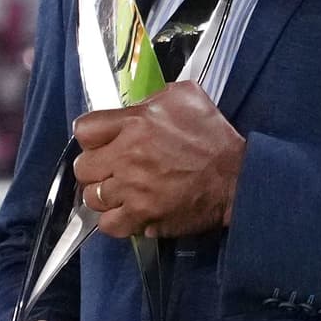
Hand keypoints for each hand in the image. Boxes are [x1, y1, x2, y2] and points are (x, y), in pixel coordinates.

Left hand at [71, 81, 244, 239]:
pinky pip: (108, 224)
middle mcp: (128, 155)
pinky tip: (127, 212)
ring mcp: (133, 188)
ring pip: (92, 197)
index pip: (84, 130)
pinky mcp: (143, 215)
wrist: (237, 177)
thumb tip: (137, 104)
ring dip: (104, 195)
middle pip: (83, 167)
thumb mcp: (185, 96)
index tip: (102, 143)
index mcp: (135, 122)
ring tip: (121, 192)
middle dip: (95, 168)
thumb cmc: (214, 137)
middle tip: (112, 169)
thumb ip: (153, 97)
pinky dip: (114, 221)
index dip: (91, 137)